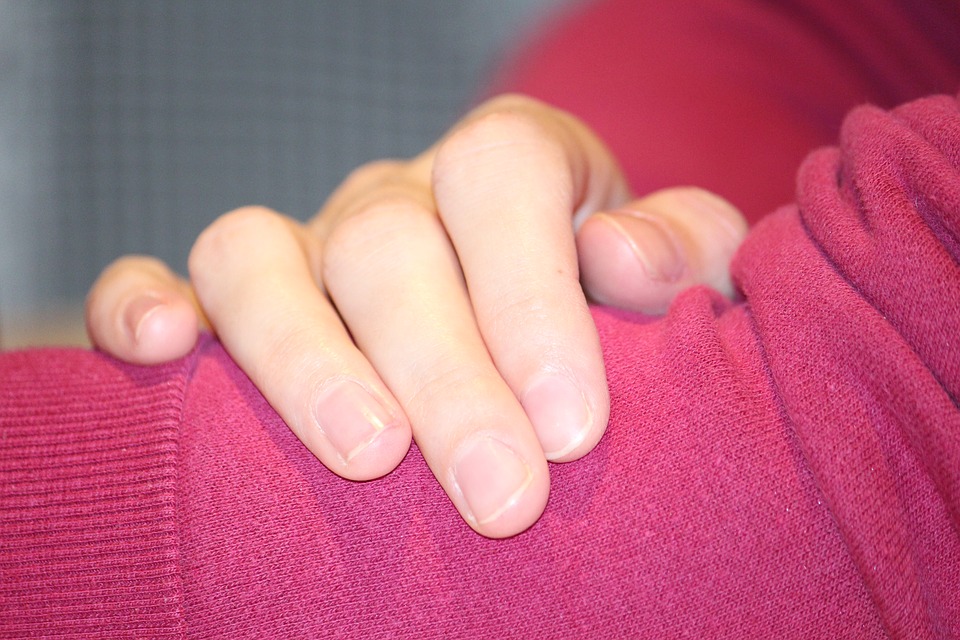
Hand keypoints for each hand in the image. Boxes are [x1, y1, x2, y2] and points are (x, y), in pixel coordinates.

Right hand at [86, 94, 745, 536]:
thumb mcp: (672, 273)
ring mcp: (305, 249)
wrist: (525, 335)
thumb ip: (679, 252)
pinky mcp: (231, 304)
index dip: (532, 293)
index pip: (502, 172)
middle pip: (388, 245)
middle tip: (502, 495)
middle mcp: (394, 201)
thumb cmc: (603, 311)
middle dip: (445, 374)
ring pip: (258, 259)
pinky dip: (141, 306)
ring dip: (303, 360)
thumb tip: (625, 259)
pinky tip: (161, 356)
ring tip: (368, 456)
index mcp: (506, 168)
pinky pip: (167, 278)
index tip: (572, 426)